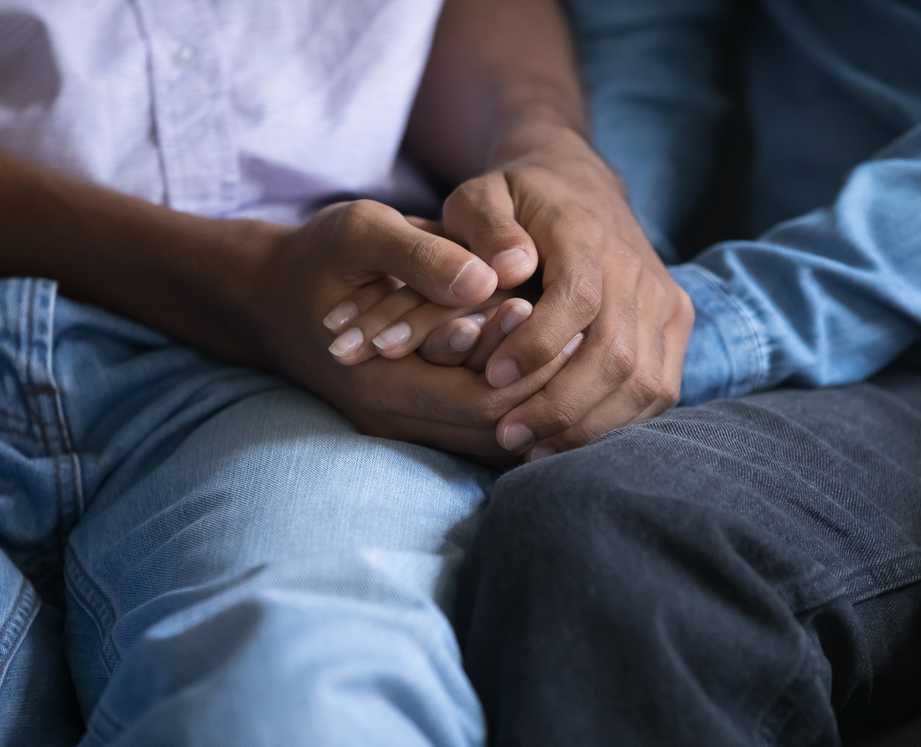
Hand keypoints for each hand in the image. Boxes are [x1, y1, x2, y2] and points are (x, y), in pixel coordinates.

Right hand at [249, 199, 581, 462]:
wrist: (267, 296)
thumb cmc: (316, 256)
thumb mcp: (359, 233)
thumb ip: (422, 256)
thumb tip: (487, 281)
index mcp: (379, 387)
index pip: (483, 402)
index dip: (532, 367)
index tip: (570, 321)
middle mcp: (394, 422)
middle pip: (497, 430)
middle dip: (545, 385)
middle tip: (586, 337)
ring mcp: (403, 428)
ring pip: (494, 437)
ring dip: (536, 396)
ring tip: (576, 349)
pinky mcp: (414, 420)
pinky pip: (480, 427)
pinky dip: (516, 400)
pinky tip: (546, 362)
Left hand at [441, 124, 693, 458]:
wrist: (582, 188)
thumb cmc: (516, 200)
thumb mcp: (481, 194)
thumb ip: (483, 225)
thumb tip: (505, 271)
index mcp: (589, 235)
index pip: (579, 298)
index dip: (539, 345)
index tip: (492, 376)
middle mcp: (638, 271)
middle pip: (616, 355)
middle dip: (560, 405)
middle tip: (505, 435)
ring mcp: (665, 301)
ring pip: (644, 383)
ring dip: (588, 426)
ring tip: (532, 450)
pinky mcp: (676, 325)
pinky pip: (658, 391)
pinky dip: (616, 425)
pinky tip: (568, 442)